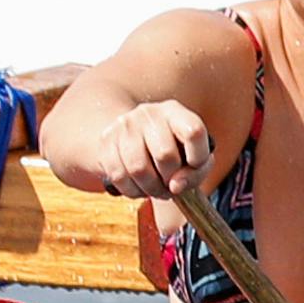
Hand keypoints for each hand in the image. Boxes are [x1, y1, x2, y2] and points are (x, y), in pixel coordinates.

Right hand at [69, 97, 222, 202]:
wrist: (134, 139)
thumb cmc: (171, 151)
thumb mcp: (192, 158)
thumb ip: (195, 174)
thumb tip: (175, 186)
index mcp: (175, 112)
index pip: (194, 133)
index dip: (198, 157)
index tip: (193, 166)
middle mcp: (149, 113)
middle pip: (165, 155)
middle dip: (170, 180)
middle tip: (170, 185)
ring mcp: (125, 125)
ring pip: (139, 169)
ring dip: (150, 189)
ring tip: (155, 188)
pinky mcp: (106, 141)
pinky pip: (119, 176)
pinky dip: (132, 190)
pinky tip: (139, 185)